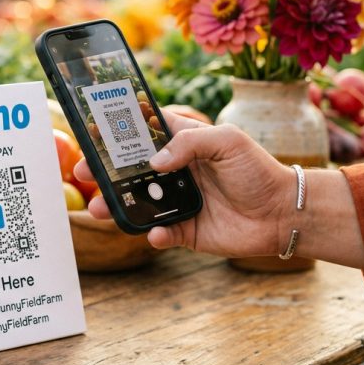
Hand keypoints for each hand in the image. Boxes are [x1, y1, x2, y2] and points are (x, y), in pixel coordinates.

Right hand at [73, 110, 294, 257]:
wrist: (282, 213)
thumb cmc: (258, 170)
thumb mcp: (227, 141)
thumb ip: (190, 143)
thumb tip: (155, 161)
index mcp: (182, 144)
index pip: (143, 132)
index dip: (117, 130)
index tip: (91, 129)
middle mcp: (174, 172)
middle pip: (129, 170)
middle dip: (102, 171)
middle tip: (81, 171)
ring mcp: (177, 202)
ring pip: (136, 203)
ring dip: (115, 205)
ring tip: (98, 207)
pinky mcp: (184, 231)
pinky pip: (160, 233)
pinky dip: (153, 235)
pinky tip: (155, 233)